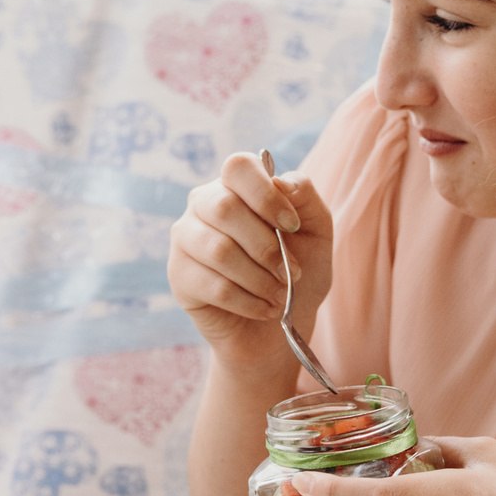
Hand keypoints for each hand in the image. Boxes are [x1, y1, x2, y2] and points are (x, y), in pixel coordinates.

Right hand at [167, 150, 332, 374]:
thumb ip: (306, 198)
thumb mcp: (316, 233)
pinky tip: (263, 308)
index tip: (292, 226)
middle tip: (291, 273)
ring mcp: (185, 239)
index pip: (238, 167)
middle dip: (266, 246)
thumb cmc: (297, 273)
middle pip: (224, 208)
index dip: (266, 195)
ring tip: (279, 294)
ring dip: (260, 278)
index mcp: (236, 186)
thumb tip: (282, 181)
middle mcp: (203, 205)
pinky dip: (248, 301)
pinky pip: (213, 286)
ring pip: (219, 250)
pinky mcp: (179, 276)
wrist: (278, 328)